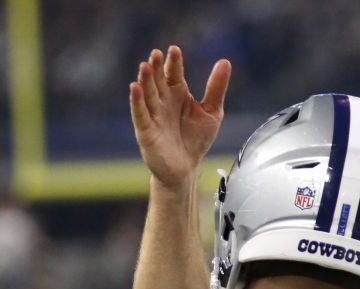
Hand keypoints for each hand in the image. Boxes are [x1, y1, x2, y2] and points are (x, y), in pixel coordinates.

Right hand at [128, 46, 230, 188]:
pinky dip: (137, 102)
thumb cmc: (196, 139)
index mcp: (177, 94)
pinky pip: (140, 114)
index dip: (174, 63)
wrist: (187, 168)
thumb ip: (216, 88)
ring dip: (145, 80)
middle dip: (157, 67)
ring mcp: (153, 115)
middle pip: (158, 81)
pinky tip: (134, 88)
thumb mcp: (211, 112)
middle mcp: (163, 101)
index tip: (174, 50)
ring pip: (147, 94)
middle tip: (156, 53)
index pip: (174, 74)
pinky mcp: (146, 131)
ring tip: (145, 66)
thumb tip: (225, 62)